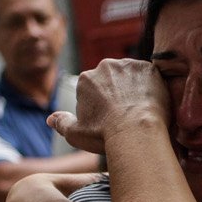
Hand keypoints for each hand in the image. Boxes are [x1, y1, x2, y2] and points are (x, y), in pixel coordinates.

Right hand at [48, 58, 169, 154]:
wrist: (136, 131)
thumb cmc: (104, 135)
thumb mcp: (76, 133)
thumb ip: (62, 123)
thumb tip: (50, 119)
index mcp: (86, 78)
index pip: (94, 88)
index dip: (102, 104)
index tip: (110, 117)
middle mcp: (106, 66)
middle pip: (113, 79)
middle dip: (118, 91)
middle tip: (127, 113)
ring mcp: (129, 65)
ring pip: (131, 75)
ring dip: (135, 86)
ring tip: (140, 108)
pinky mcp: (150, 69)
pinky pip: (150, 75)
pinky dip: (151, 85)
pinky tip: (152, 102)